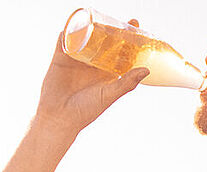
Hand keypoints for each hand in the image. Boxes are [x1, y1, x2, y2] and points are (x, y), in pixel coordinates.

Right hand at [32, 19, 149, 136]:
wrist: (59, 118)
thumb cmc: (86, 111)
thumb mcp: (109, 95)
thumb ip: (126, 83)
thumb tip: (147, 69)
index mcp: (107, 72)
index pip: (120, 50)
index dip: (128, 37)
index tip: (135, 24)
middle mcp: (93, 64)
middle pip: (103, 40)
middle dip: (110, 28)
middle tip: (117, 19)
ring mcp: (76, 60)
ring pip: (85, 37)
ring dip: (89, 26)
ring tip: (96, 17)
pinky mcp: (60, 59)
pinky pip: (64, 41)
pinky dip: (67, 32)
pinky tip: (72, 23)